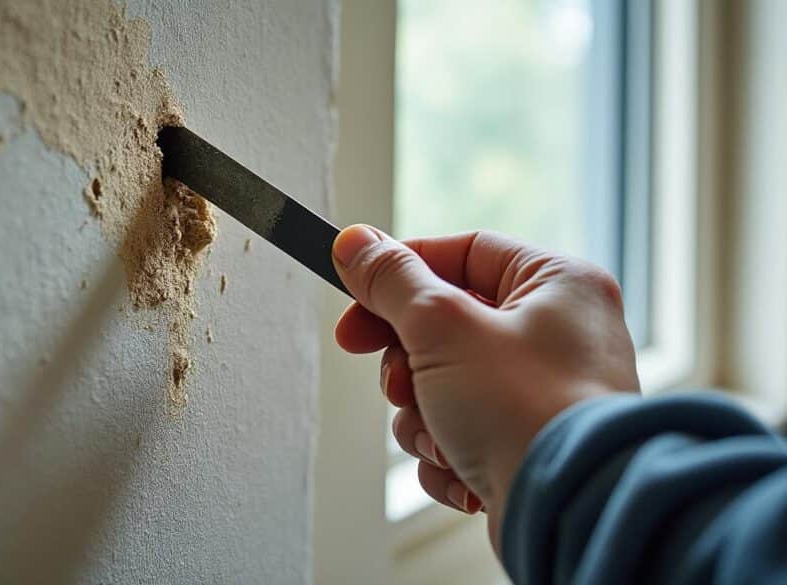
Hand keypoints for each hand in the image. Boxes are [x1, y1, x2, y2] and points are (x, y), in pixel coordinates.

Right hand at [331, 225, 638, 548]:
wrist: (567, 514)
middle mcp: (559, 333)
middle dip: (409, 363)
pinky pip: (462, 431)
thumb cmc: (527, 410)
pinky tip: (460, 469)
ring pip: (445, 383)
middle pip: (447, 324)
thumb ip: (393, 281)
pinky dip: (446, 451)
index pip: (462, 253)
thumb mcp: (443, 327)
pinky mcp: (526, 443)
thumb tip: (354, 244)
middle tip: (395, 382)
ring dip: (422, 415)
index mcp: (557, 283)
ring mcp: (544, 392)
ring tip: (438, 436)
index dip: (401, 275)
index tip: (354, 299)